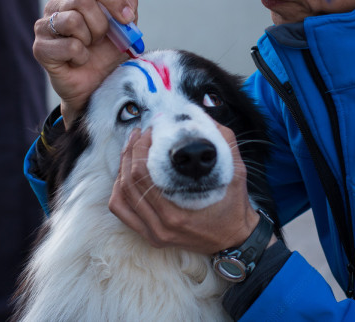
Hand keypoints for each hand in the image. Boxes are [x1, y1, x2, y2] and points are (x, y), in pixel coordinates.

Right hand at [32, 0, 138, 123]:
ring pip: (73, 20)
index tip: (127, 19)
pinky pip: (70, 46)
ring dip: (89, 40)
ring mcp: (44, 26)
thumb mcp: (125, 31)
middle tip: (100, 40)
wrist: (96, 86)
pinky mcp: (40, 48)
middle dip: (101, 24)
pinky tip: (77, 61)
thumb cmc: (107, 55)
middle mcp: (57, 7)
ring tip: (87, 49)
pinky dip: (81, 57)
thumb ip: (129, 9)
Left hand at [109, 123, 259, 253]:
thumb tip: (198, 114)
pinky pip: (121, 211)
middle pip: (129, 182)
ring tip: (132, 149)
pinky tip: (126, 174)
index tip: (151, 131)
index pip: (143, 174)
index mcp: (177, 214)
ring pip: (121, 196)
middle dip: (131, 152)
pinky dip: (119, 190)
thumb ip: (221, 140)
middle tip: (140, 135)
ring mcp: (153, 233)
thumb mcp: (235, 171)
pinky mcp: (150, 235)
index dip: (141, 147)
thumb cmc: (234, 205)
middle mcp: (161, 226)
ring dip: (122, 168)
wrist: (235, 239)